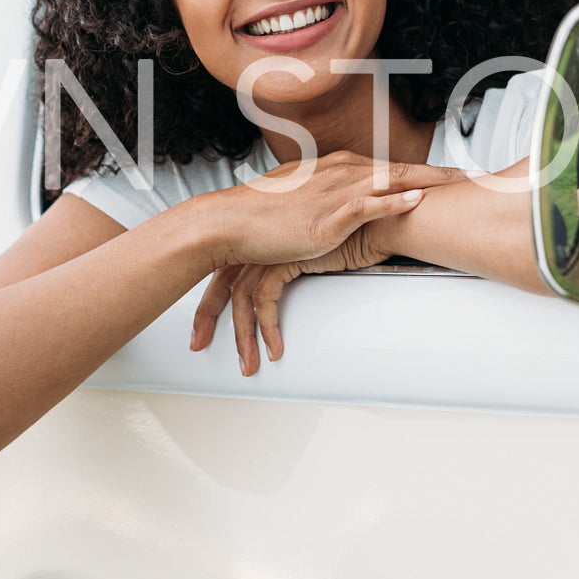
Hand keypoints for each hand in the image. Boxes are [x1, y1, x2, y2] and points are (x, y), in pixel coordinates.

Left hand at [191, 215, 401, 375]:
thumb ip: (300, 256)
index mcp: (263, 231)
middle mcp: (261, 238)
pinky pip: (265, 302)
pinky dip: (267, 328)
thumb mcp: (319, 245)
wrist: (379, 216)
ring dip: (242, 335)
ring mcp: (270, 247)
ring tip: (249, 363)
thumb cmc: (356, 229)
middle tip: (199, 342)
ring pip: (240, 296)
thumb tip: (290, 278)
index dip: (211, 295)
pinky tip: (275, 348)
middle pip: (222, 279)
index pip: (225, 265)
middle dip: (207, 313)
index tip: (204, 321)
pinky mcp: (285, 259)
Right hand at [200, 151, 466, 270]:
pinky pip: (366, 206)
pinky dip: (392, 203)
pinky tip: (414, 201)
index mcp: (334, 168)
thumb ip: (327, 199)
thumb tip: (346, 209)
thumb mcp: (301, 200)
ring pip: (390, 182)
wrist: (229, 221)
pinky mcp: (325, 216)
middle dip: (437, 173)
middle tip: (470, 175)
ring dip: (427, 183)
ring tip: (458, 184)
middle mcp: (339, 173)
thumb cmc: (260, 214)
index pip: (389, 167)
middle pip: (400, 170)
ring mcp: (333, 192)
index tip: (449, 174)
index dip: (423, 171)